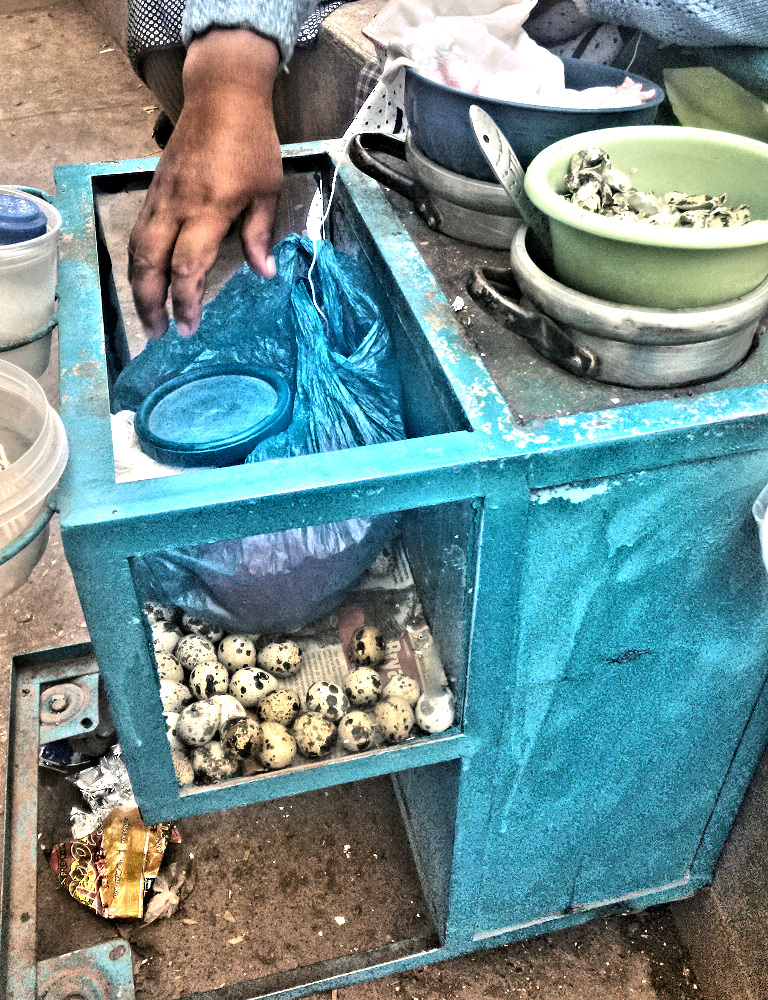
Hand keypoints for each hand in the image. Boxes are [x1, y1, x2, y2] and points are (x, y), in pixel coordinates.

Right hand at [128, 29, 282, 337]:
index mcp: (209, 208)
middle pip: (149, 262)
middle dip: (149, 302)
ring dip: (138, 285)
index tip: (189, 327)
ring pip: (137, 248)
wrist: (222, 95)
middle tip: (157, 333)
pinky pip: (138, 232)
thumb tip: (264, 273)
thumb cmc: (252, 142)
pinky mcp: (154, 190)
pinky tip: (145, 279)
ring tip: (148, 315)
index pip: (186, 265)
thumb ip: (260, 234)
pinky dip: (137, 261)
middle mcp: (177, 205)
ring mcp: (160, 197)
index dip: (185, 300)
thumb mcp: (268, 190)